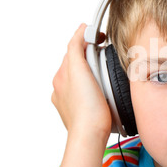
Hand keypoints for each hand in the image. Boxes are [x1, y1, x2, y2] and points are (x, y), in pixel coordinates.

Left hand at [51, 24, 111, 141]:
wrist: (89, 135)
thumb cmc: (88, 108)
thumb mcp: (79, 70)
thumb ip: (77, 48)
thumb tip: (80, 30)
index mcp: (61, 76)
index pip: (73, 50)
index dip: (86, 40)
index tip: (100, 37)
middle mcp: (61, 88)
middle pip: (76, 64)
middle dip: (90, 56)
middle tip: (106, 53)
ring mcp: (69, 101)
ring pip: (81, 79)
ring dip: (91, 73)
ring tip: (105, 73)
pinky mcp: (78, 111)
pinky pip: (85, 93)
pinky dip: (92, 88)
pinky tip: (102, 92)